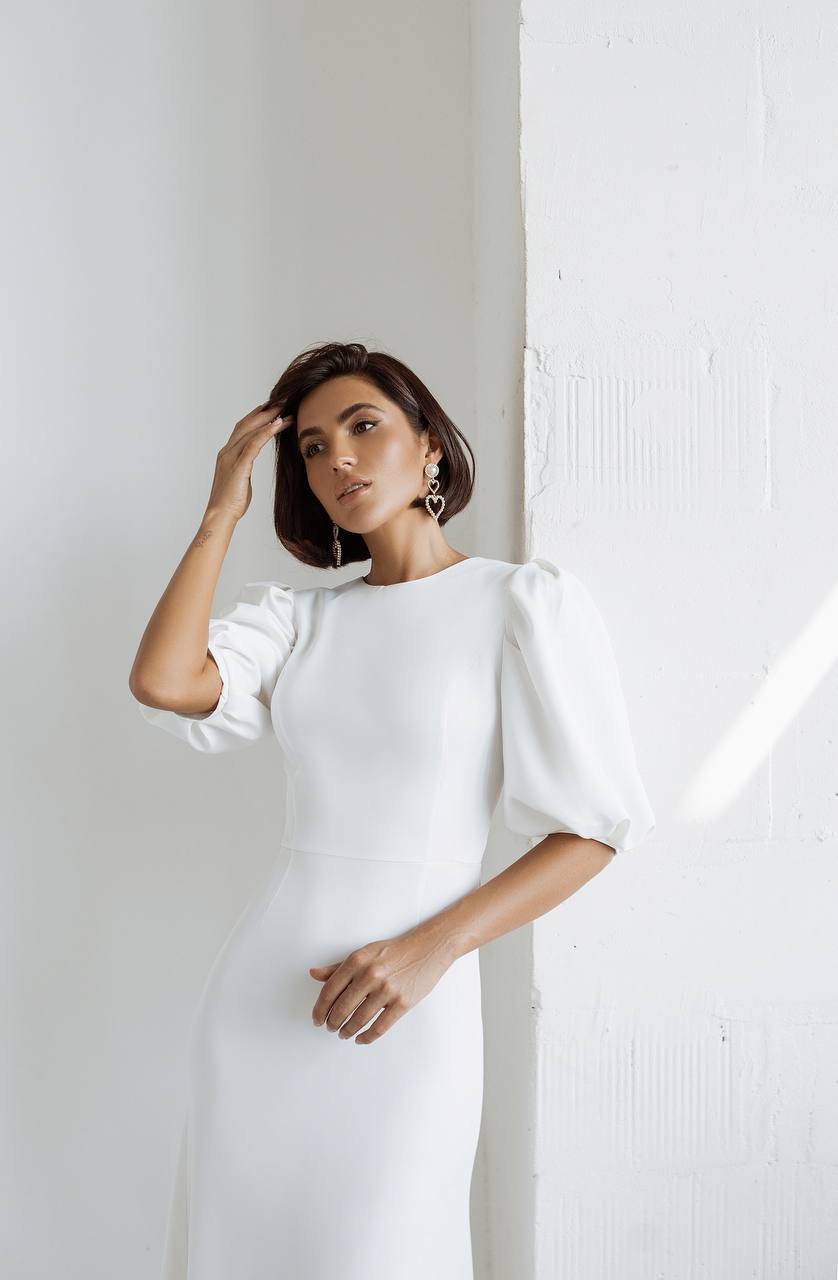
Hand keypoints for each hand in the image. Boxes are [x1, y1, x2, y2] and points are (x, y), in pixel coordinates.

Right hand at [205, 401, 292, 521]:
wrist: (220, 515)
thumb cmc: (231, 502)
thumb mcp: (239, 479)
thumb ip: (243, 467)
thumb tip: (249, 465)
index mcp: (227, 454)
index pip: (243, 428)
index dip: (257, 416)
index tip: (272, 408)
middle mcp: (227, 452)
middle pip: (246, 424)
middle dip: (264, 411)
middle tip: (282, 401)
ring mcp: (231, 458)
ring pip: (251, 431)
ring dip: (269, 418)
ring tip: (284, 409)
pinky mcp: (238, 466)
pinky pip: (253, 445)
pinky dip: (266, 432)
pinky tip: (277, 425)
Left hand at [309, 927, 453, 1044]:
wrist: (427, 949)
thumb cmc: (394, 952)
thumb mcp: (364, 953)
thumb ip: (338, 967)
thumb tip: (314, 974)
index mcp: (357, 961)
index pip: (329, 991)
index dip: (319, 1009)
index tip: (317, 1018)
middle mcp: (370, 975)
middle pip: (342, 1008)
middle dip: (332, 1023)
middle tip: (329, 1028)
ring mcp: (387, 990)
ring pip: (359, 1020)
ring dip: (347, 1031)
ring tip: (343, 1034)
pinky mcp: (402, 1003)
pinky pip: (379, 1027)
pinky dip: (366, 1037)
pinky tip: (360, 1039)